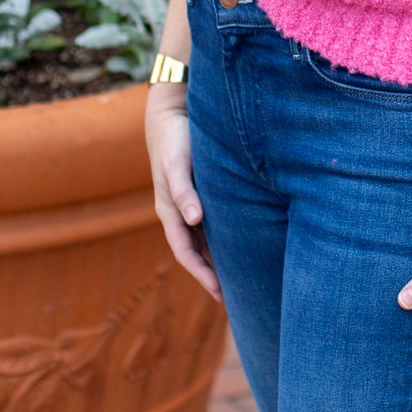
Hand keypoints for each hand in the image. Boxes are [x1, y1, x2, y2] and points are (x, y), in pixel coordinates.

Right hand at [145, 84, 222, 301]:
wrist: (170, 113)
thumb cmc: (175, 139)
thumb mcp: (177, 164)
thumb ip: (183, 190)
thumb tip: (194, 219)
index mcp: (171, 211)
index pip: (186, 252)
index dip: (201, 274)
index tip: (219, 293)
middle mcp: (179, 212)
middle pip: (195, 252)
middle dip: (212, 275)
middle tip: (236, 298)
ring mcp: (188, 203)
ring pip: (203, 241)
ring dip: (217, 260)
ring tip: (240, 279)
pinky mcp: (199, 192)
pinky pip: (210, 224)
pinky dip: (221, 239)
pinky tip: (239, 244)